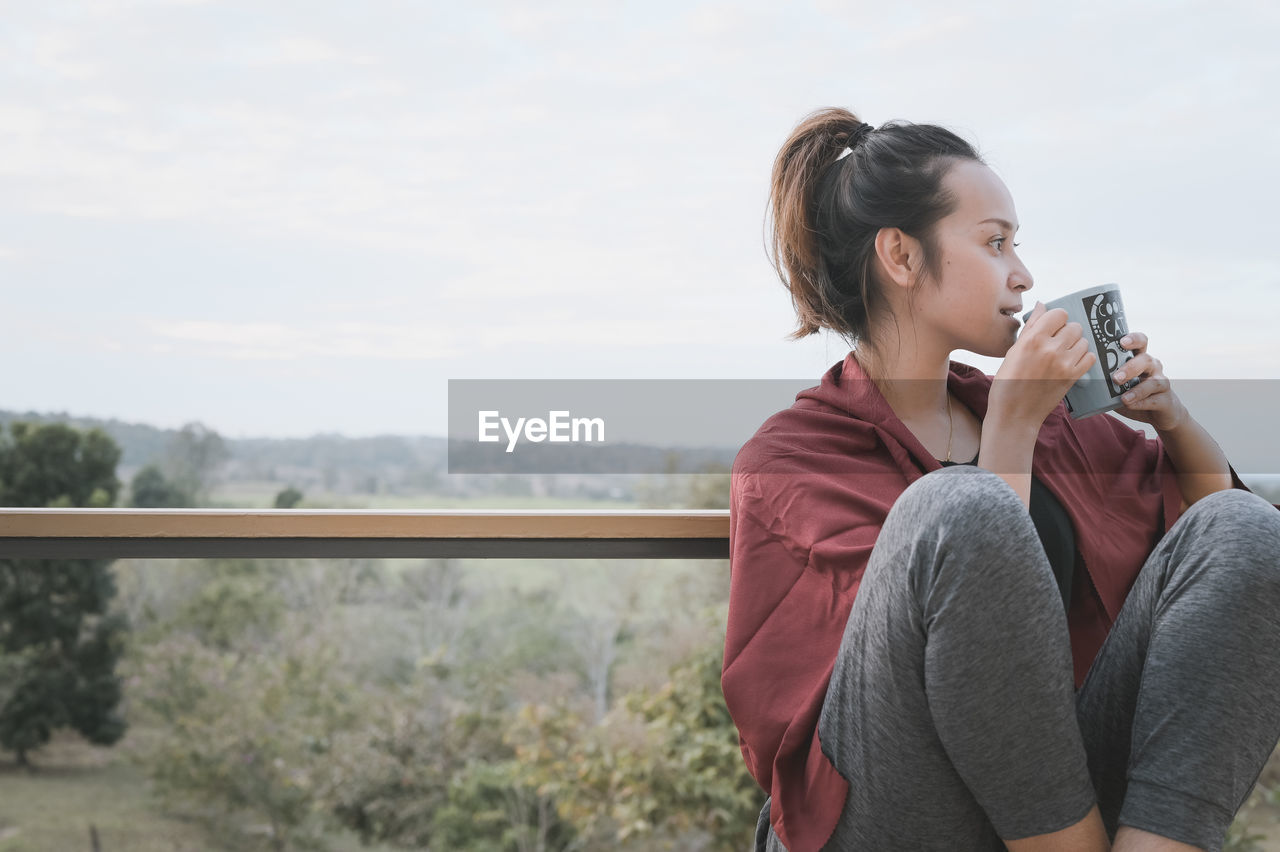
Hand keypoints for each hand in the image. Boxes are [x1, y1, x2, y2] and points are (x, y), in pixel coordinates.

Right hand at [990, 301, 1096, 427]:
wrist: (1014, 414)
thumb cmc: (1007, 383)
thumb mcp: (1013, 351)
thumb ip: (1030, 327)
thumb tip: (1041, 305)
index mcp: (1032, 339)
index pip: (1058, 314)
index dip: (1056, 318)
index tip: (1051, 327)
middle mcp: (1050, 349)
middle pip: (1074, 326)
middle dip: (1067, 332)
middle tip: (1057, 342)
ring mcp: (1064, 364)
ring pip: (1083, 341)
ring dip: (1075, 345)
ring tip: (1063, 354)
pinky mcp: (1073, 378)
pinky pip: (1089, 357)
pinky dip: (1082, 358)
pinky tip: (1071, 363)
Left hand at [1109, 331, 1188, 431]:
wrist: (1158, 413)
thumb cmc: (1134, 394)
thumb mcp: (1118, 385)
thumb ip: (1103, 379)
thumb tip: (1077, 378)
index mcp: (1139, 358)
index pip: (1140, 342)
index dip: (1134, 339)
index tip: (1121, 341)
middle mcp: (1152, 367)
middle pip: (1146, 360)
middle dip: (1130, 367)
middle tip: (1116, 377)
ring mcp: (1161, 382)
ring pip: (1153, 381)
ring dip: (1136, 389)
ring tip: (1123, 397)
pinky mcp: (1166, 399)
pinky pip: (1155, 399)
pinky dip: (1141, 402)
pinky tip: (1129, 405)